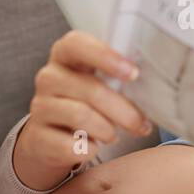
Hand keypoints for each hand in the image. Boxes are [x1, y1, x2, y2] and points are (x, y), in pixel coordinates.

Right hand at [14, 30, 152, 190]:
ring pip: (80, 116)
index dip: (105, 56)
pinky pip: (71, 145)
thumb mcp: (100, 83)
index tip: (133, 73)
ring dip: (107, 130)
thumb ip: (120, 77)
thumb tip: (156, 85)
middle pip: (89, 89)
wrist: (51, 137)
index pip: (76, 44)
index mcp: (65, 55)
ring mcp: (40, 107)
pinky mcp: (37, 137)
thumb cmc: (86, 103)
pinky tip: (92, 147)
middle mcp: (48, 77)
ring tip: (113, 135)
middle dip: (123, 110)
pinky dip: (89, 149)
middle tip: (141, 124)